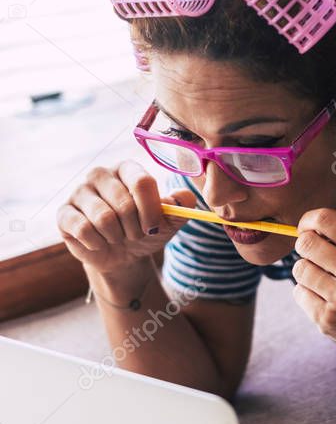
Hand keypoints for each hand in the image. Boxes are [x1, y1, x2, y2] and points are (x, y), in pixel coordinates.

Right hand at [56, 159, 197, 275]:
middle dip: (134, 229)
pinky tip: (98, 242)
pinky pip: (83, 229)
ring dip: (116, 237)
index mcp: (127, 169)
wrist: (121, 255)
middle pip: (124, 203)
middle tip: (133, 234)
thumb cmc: (145, 230)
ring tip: (116, 237)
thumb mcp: (168, 221)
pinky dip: (97, 243)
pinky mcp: (64, 212)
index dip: (151, 210)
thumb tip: (183, 197)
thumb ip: (180, 206)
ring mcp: (79, 192)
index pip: (142, 182)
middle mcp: (100, 174)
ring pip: (104, 219)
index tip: (154, 227)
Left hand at [291, 207, 335, 360]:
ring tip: (323, 277)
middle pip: (306, 244)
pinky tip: (325, 297)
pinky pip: (299, 293)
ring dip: (306, 270)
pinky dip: (307, 292)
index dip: (308, 220)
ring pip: (299, 269)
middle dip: (304, 245)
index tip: (307, 228)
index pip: (325, 220)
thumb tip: (306, 226)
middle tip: (314, 253)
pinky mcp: (328, 319)